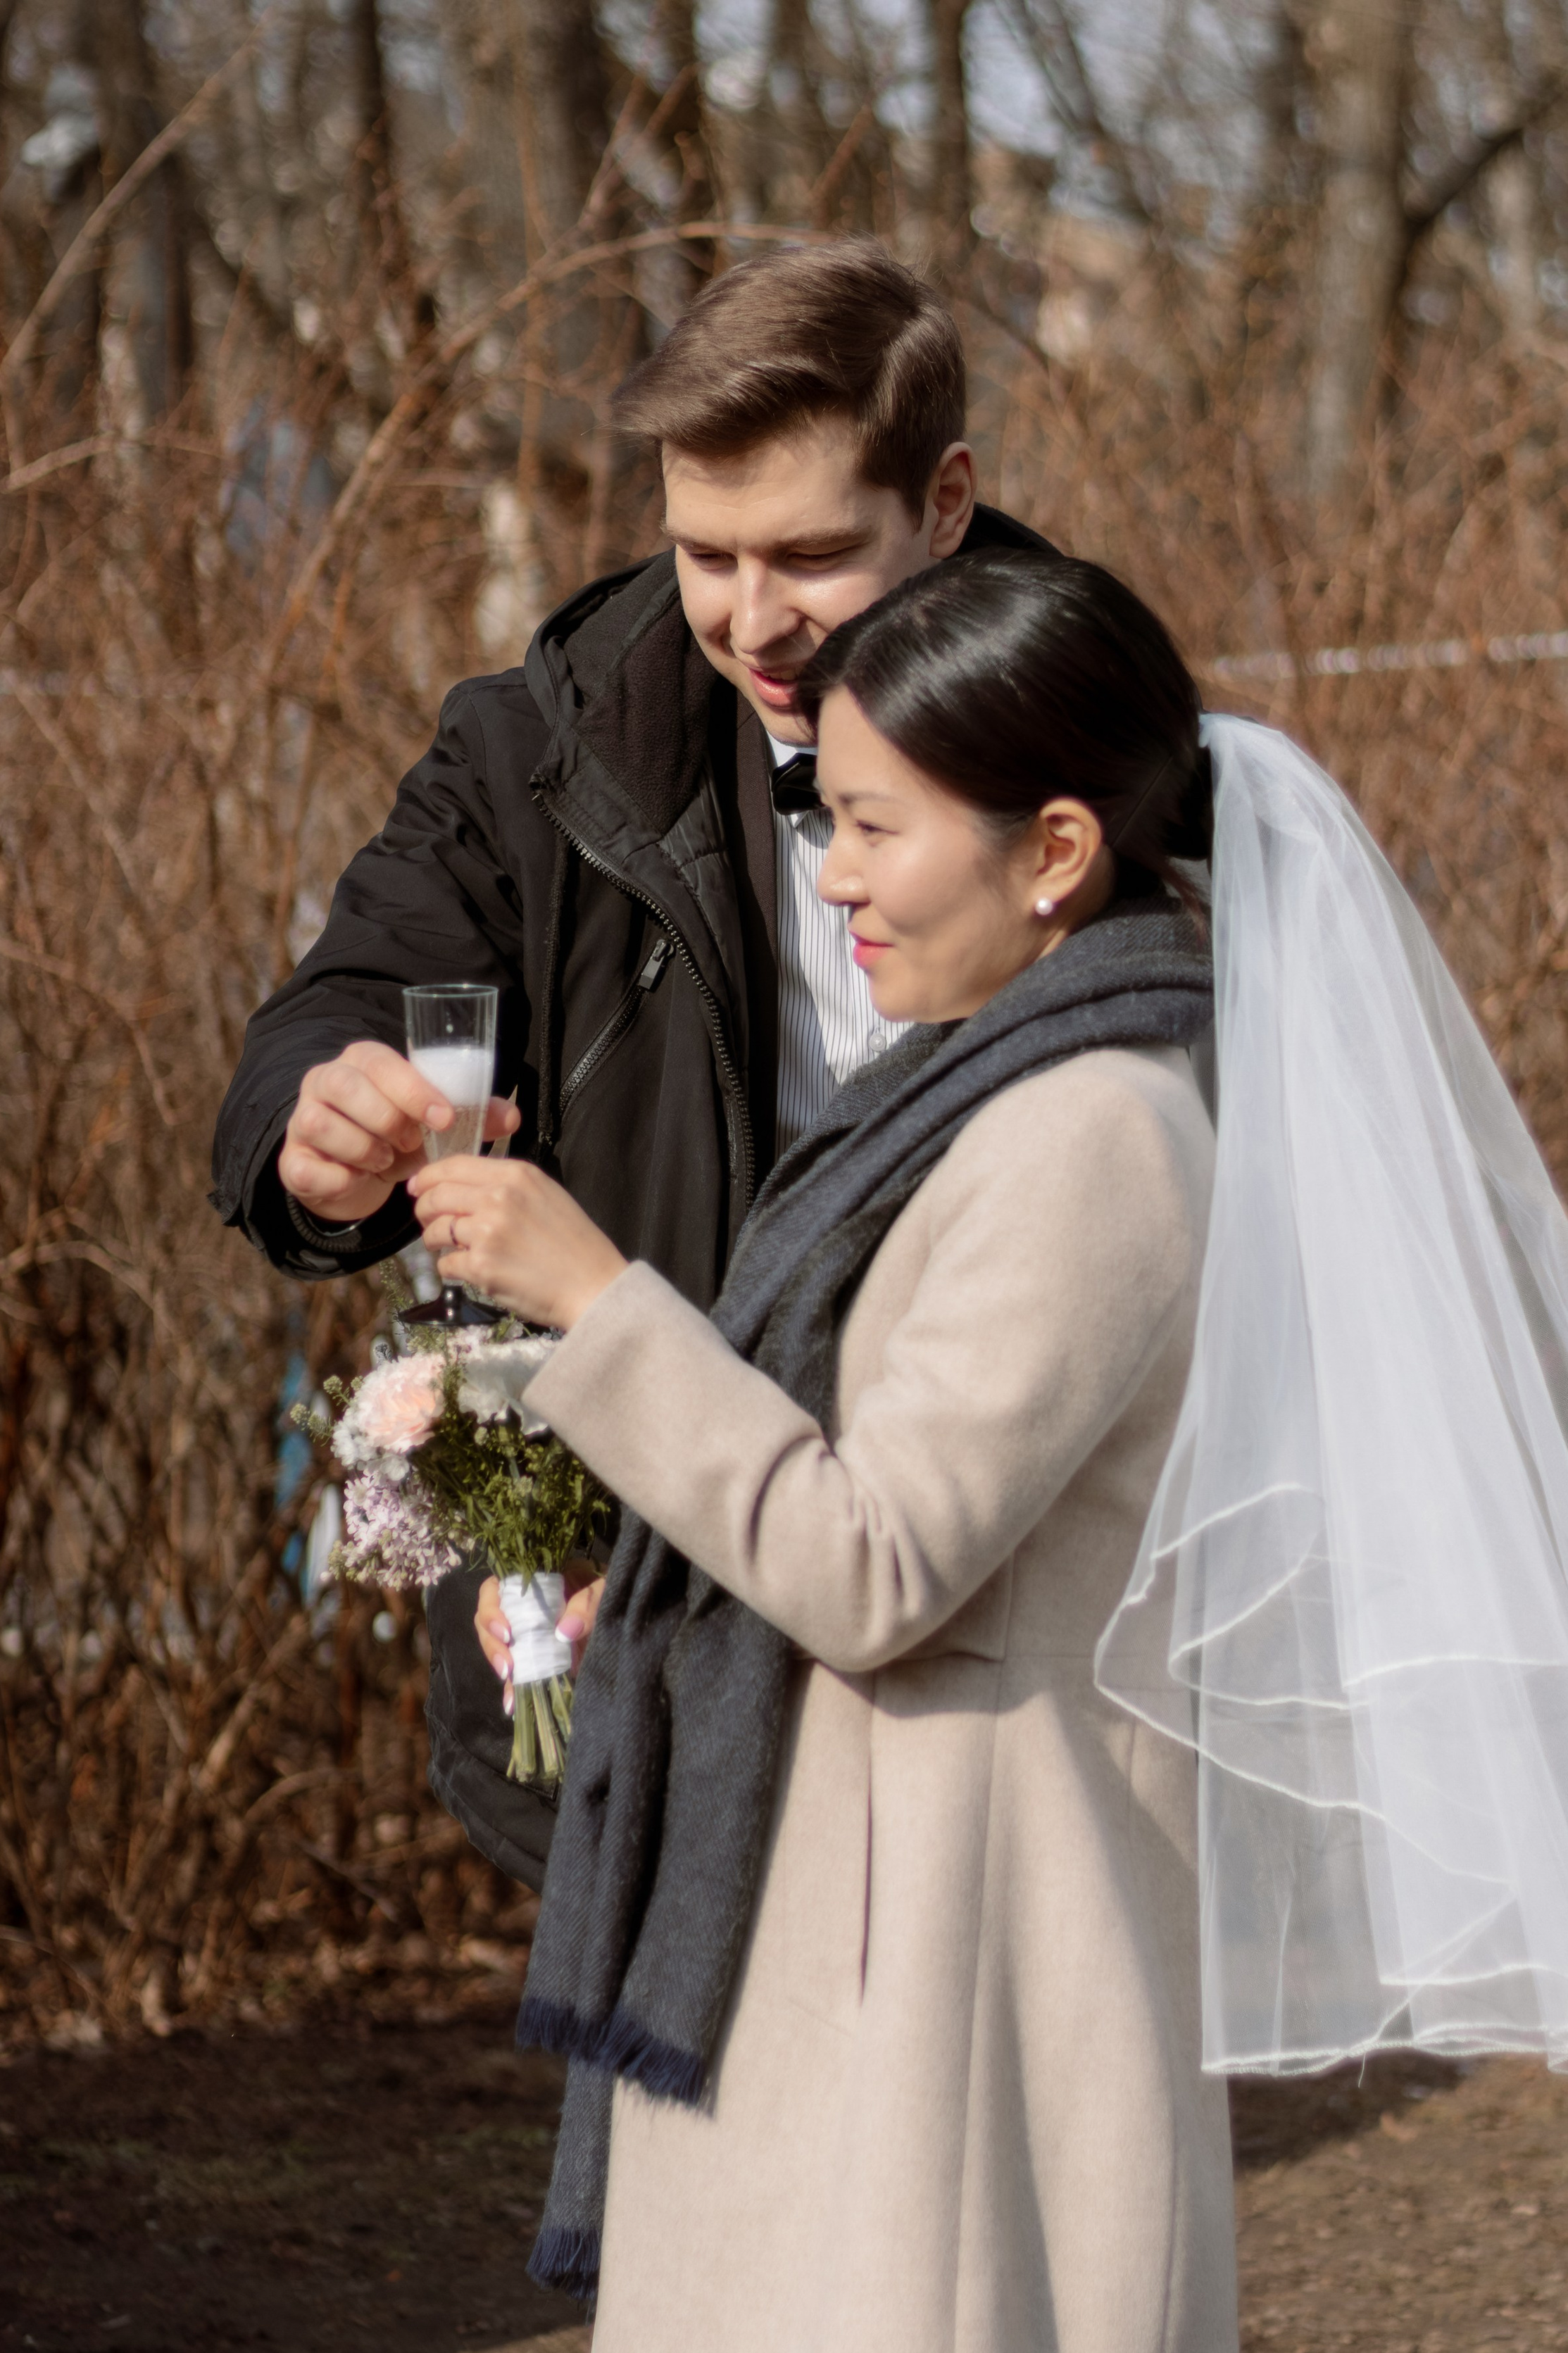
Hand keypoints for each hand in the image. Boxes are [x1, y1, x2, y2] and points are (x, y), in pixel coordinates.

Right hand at [278, 1041, 520, 1224]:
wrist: (357, 1175)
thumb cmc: (398, 1137)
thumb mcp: (435, 1124)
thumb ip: (474, 1115)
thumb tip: (512, 1116)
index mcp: (364, 1062)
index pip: (382, 1063)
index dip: (415, 1091)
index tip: (446, 1118)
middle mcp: (326, 1081)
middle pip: (346, 1087)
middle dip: (386, 1120)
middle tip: (410, 1143)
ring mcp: (302, 1119)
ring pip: (320, 1123)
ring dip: (362, 1148)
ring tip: (384, 1161)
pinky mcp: (292, 1160)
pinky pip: (305, 1166)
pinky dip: (338, 1178)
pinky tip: (358, 1180)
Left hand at [407, 1154, 626, 1327]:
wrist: (593, 1285)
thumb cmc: (574, 1244)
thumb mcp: (546, 1195)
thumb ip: (508, 1185)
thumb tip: (463, 1187)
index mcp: (516, 1174)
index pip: (454, 1165)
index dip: (428, 1177)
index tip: (418, 1188)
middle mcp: (498, 1197)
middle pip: (436, 1196)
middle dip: (425, 1210)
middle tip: (429, 1222)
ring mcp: (487, 1232)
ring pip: (434, 1231)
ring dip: (434, 1242)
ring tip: (448, 1249)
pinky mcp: (481, 1266)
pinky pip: (446, 1264)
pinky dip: (452, 1269)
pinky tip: (469, 1270)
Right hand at [476, 1561, 605, 1695]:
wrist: (629, 1608)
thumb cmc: (611, 1588)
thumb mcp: (603, 1588)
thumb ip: (587, 1604)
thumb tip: (564, 1632)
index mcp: (532, 1579)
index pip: (495, 1588)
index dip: (491, 1609)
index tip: (507, 1632)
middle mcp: (524, 1605)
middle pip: (489, 1620)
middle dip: (492, 1643)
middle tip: (507, 1665)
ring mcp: (530, 1631)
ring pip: (499, 1645)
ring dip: (499, 1664)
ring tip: (511, 1681)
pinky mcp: (539, 1655)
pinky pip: (519, 1669)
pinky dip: (514, 1686)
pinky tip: (513, 1703)